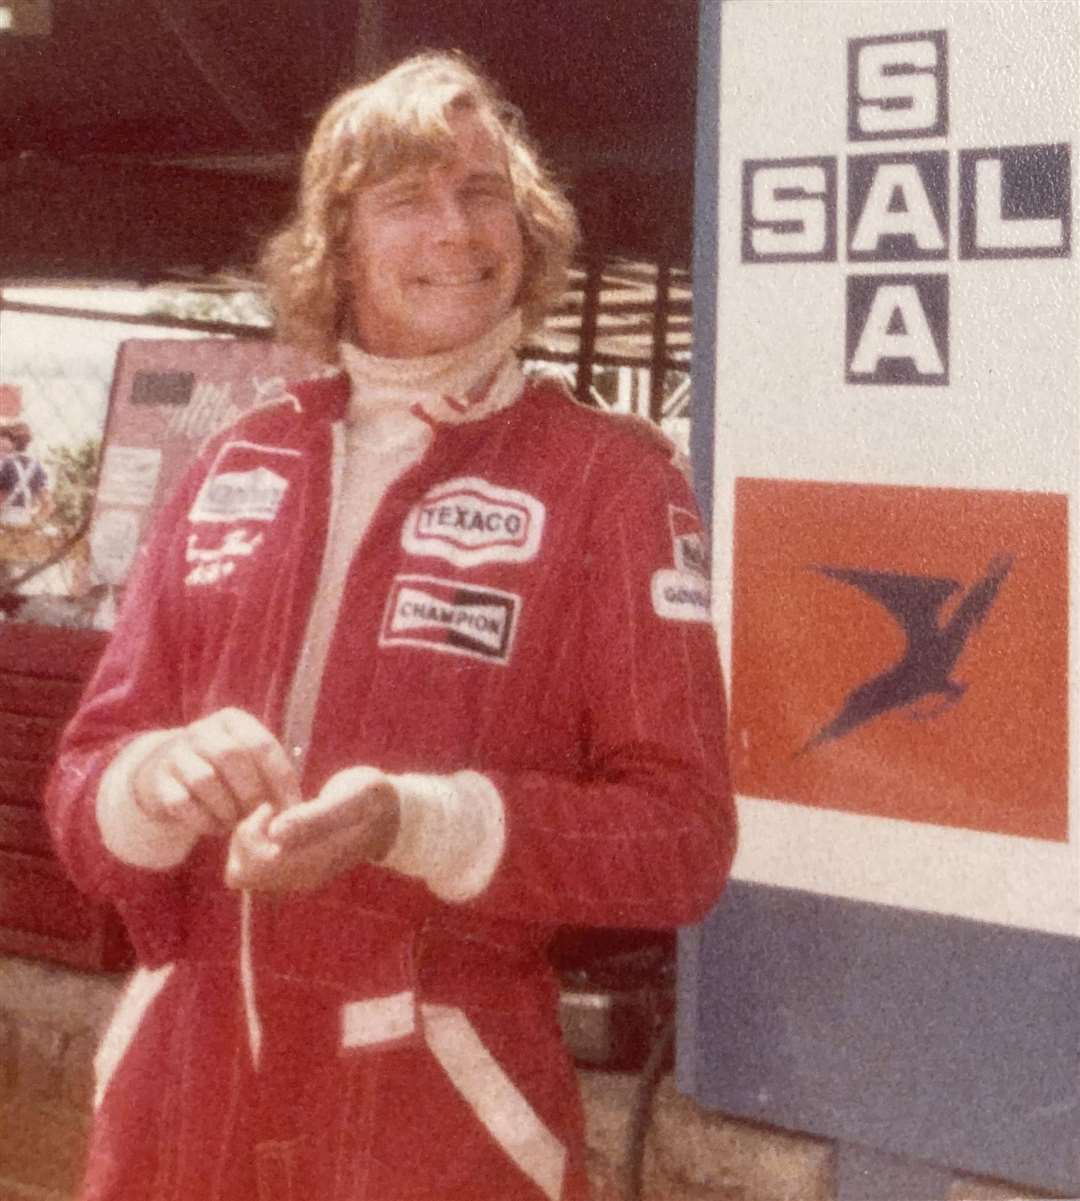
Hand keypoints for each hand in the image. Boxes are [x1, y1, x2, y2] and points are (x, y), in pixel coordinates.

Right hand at [132, 708, 299, 839]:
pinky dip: (203, 821)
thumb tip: (294, 813)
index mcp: (232, 721)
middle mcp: (202, 729)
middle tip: (260, 817)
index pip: (261, 744)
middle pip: (231, 756)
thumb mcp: (249, 765)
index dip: (280, 779)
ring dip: (226, 809)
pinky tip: (215, 827)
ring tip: (236, 823)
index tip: (292, 808)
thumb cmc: (225, 772)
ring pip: (204, 779)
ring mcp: (176, 753)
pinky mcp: (158, 781)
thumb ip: (271, 779)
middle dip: (251, 792)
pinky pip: (181, 802)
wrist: (170, 774)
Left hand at [224, 766, 400, 892]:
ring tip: (275, 813)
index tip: (272, 806)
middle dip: (246, 836)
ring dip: (250, 840)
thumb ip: (313, 818)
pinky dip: (257, 842)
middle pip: (242, 872)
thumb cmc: (370, 799)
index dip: (251, 833)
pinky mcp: (294, 870)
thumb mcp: (348, 800)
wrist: (391, 813)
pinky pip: (255, 866)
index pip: (254, 866)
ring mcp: (296, 878)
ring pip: (244, 871)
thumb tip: (275, 833)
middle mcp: (299, 879)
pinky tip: (279, 820)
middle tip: (270, 808)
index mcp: (311, 864)